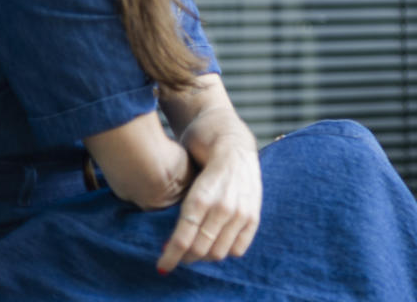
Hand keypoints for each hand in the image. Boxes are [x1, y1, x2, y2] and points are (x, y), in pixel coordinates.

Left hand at [157, 144, 261, 273]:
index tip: (162, 267)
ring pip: (218, 252)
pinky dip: (227, 251)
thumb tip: (170, 246)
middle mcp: (222, 208)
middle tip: (179, 255)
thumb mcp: (187, 188)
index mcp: (199, 200)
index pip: (182, 241)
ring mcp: (240, 213)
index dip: (170, 259)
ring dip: (205, 256)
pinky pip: (238, 249)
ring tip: (198, 249)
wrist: (233, 148)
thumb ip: (183, 216)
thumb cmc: (203, 169)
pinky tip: (218, 243)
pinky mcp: (253, 216)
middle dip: (186, 258)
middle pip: (200, 250)